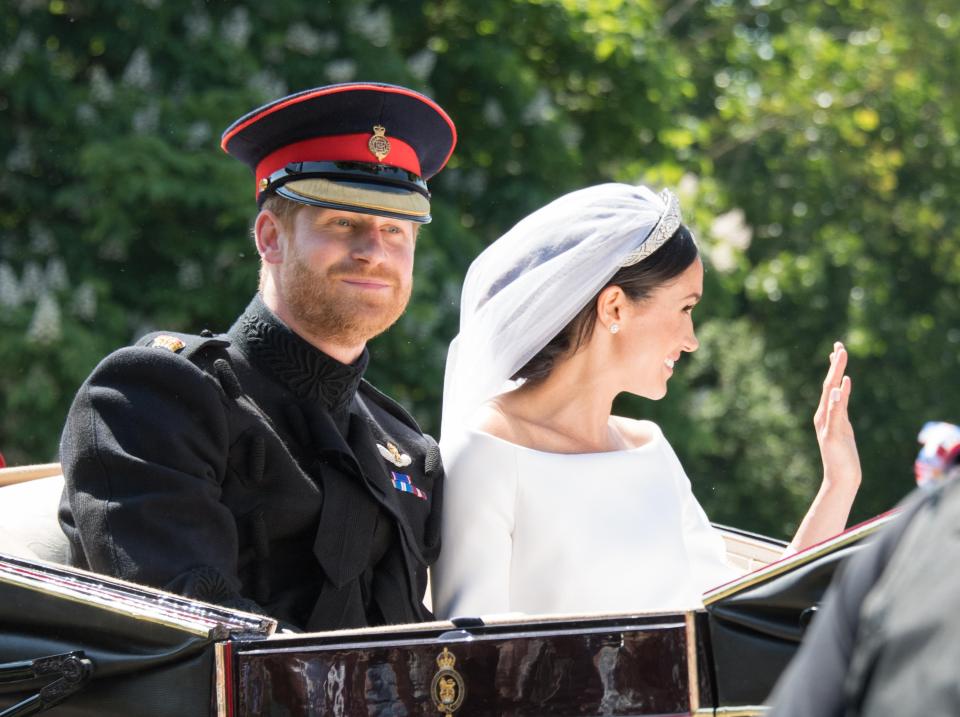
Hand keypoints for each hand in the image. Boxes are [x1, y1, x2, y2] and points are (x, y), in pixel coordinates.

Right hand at [813, 341, 860, 493]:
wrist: (841, 478)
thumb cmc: (843, 456)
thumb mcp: (843, 428)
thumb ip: (841, 409)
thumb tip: (842, 387)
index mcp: (827, 413)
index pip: (831, 384)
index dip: (835, 366)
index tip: (839, 348)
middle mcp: (823, 415)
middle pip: (829, 384)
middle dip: (836, 364)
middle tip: (840, 345)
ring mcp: (827, 424)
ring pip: (831, 394)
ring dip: (836, 374)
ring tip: (841, 356)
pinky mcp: (832, 434)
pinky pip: (835, 413)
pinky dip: (837, 399)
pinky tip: (842, 386)